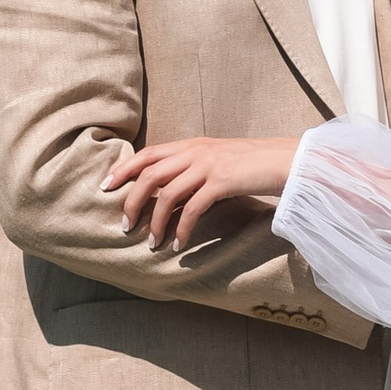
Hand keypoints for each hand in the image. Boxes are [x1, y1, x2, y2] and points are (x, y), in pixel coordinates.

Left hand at [104, 134, 295, 254]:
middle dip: (132, 201)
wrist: (284, 160)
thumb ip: (193, 167)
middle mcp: (195, 152)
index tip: (106, 187)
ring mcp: (207, 166)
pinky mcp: (221, 182)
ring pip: (167, 195)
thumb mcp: (217, 158)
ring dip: (155, 222)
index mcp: (191, 144)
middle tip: (124, 225)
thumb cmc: (251, 164)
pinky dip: (181, 230)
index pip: (147, 154)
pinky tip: (178, 245)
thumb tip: (169, 188)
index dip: (124, 169)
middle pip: (149, 175)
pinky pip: (192, 210)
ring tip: (150, 243)